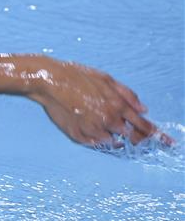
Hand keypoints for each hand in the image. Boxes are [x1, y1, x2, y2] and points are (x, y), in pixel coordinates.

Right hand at [28, 57, 173, 147]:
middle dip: (137, 138)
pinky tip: (93, 127)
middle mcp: (107, 120)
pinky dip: (98, 139)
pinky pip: (95, 143)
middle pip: (131, 138)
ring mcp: (92, 130)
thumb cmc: (78, 77)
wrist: (50, 82)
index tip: (169, 142)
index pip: (144, 126)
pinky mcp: (78, 135)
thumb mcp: (107, 79)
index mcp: (118, 106)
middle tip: (137, 136)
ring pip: (113, 142)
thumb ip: (128, 95)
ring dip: (115, 137)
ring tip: (105, 125)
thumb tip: (144, 109)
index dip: (158, 135)